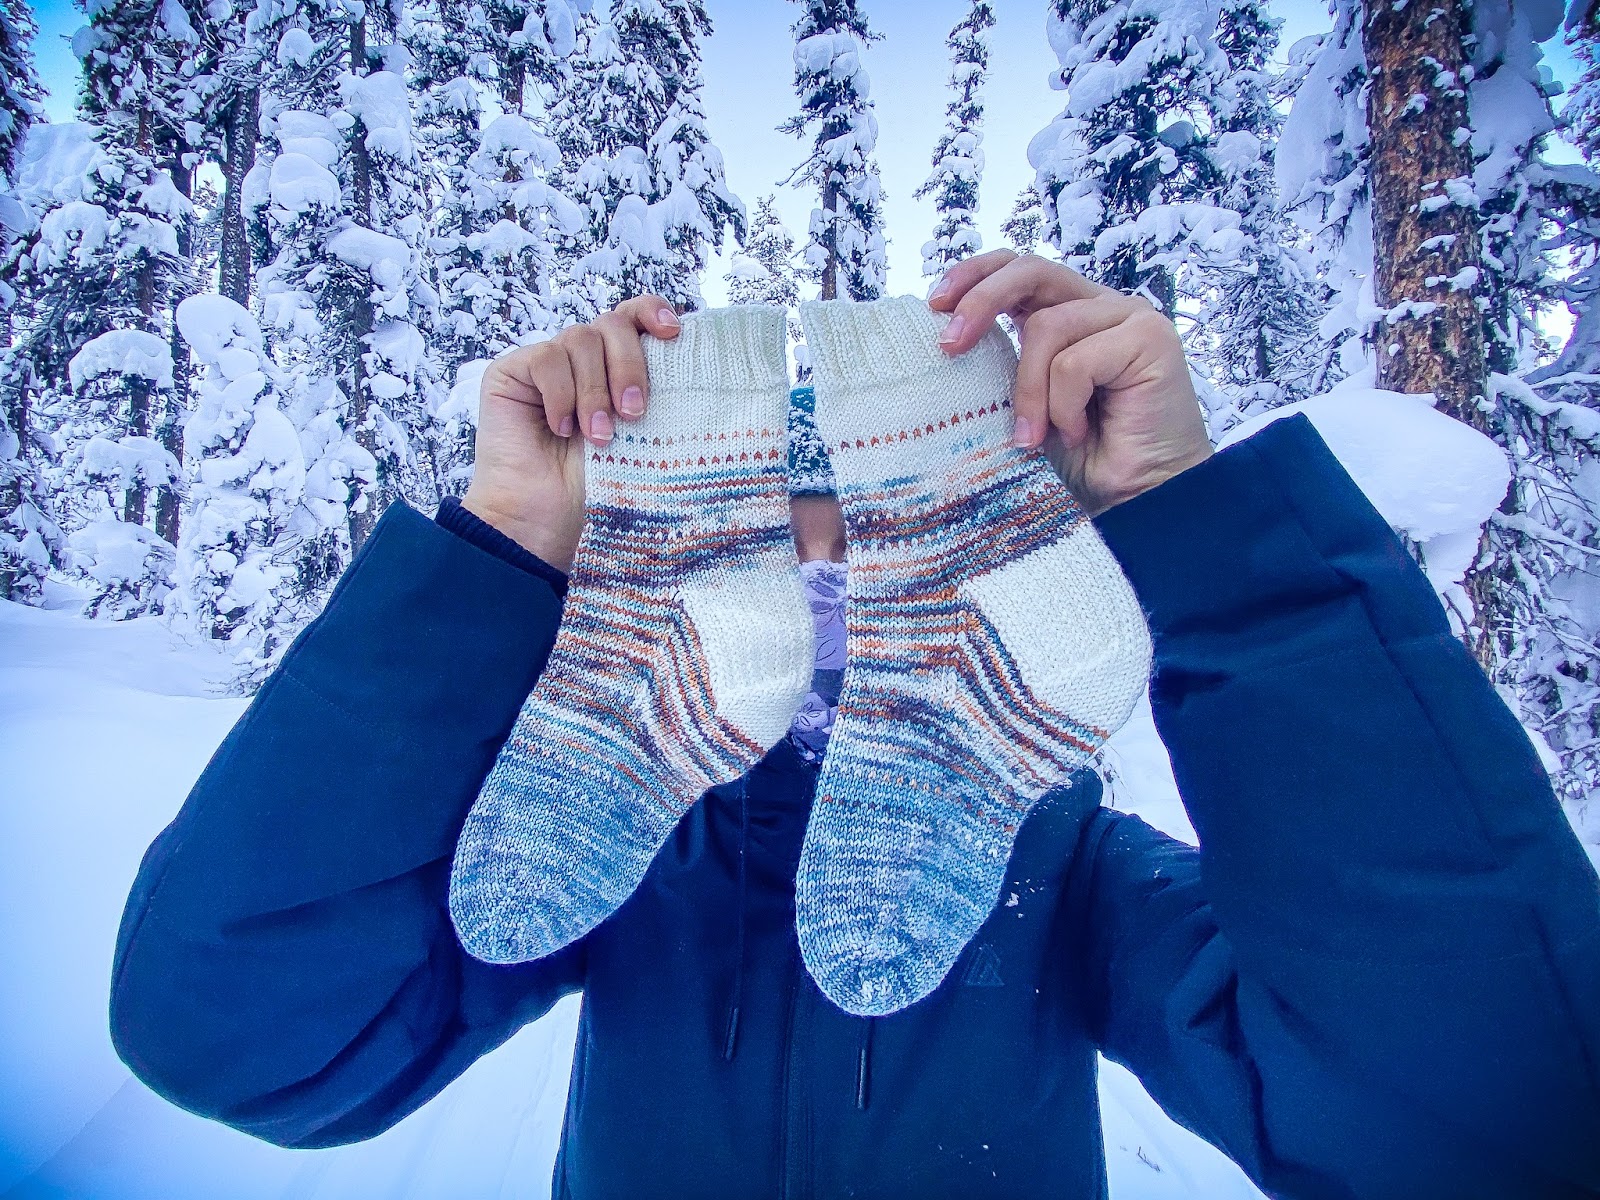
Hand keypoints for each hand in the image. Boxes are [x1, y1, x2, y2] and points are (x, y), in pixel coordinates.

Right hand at [461, 296, 681, 569]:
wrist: (546, 517)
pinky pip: (546, 359)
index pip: (633, 316)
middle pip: (612, 325)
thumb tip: (688, 358)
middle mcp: (582, 358)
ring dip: (594, 391)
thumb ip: (653, 391)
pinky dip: (560, 394)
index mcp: (614, 367)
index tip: (673, 332)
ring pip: (580, 340)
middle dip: (629, 365)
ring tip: (598, 437)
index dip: (652, 312)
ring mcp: (546, 362)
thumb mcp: (640, 434)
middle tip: (634, 413)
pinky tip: (560, 428)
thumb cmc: (596, 484)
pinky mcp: (512, 372)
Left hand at [928, 250, 1212, 515]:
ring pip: (1047, 327)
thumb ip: (1004, 363)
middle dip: (982, 301)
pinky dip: (1064, 406)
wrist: (1138, 500)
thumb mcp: (1026, 403)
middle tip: (950, 345)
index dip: (975, 275)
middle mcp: (1098, 306)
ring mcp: (1128, 318)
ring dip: (1029, 391)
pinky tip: (1079, 433)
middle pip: (1031, 270)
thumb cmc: (1081, 458)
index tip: (935, 306)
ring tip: (1034, 436)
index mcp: (1068, 313)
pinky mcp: (1150, 338)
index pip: (1018, 268)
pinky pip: (1074, 362)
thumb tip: (947, 340)